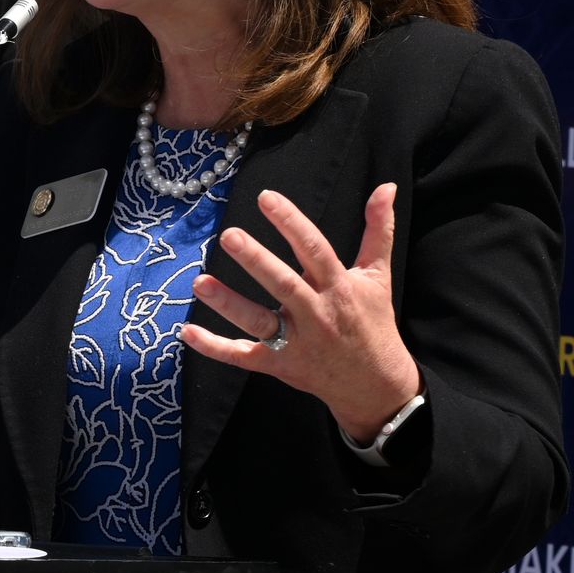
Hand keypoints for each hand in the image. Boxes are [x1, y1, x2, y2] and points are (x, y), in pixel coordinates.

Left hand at [181, 183, 421, 443]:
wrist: (375, 385)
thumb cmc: (372, 322)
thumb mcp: (378, 275)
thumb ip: (378, 230)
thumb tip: (386, 187)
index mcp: (339, 287)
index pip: (314, 249)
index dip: (291, 223)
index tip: (266, 197)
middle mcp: (317, 314)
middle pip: (284, 284)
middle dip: (256, 261)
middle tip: (228, 235)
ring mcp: (296, 343)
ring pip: (259, 322)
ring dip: (229, 303)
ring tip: (199, 282)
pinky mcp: (279, 365)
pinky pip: (244, 356)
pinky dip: (215, 347)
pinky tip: (187, 331)